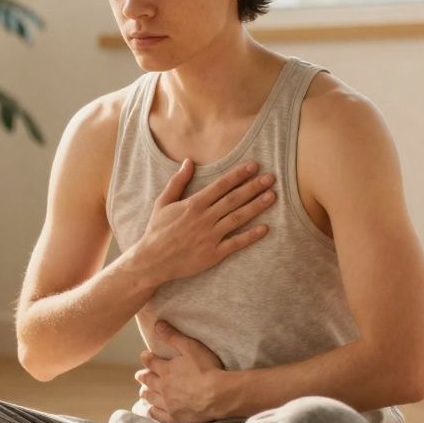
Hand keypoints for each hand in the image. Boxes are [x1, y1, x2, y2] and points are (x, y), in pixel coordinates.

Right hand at [133, 158, 276, 284]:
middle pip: (234, 199)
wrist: (152, 261)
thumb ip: (177, 182)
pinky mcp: (213, 254)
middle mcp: (204, 219)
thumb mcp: (162, 203)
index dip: (238, 175)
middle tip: (271, 178)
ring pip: (238, 218)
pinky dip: (250, 236)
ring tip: (272, 196)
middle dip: (253, 187)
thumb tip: (188, 161)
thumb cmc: (157, 230)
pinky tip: (265, 228)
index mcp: (193, 205)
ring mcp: (210, 237)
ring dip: (256, 206)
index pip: (221, 186)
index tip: (253, 166)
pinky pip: (235, 243)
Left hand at [134, 320, 226, 422]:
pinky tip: (151, 411)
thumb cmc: (206, 369)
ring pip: (151, 398)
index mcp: (166, 369)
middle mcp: (163, 387)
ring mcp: (168, 403)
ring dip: (146, 394)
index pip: (150, 362)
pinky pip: (159, 416)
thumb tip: (157, 325)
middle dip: (143, 377)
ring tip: (143, 392)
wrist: (219, 395)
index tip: (145, 356)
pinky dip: (153, 412)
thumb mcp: (190, 347)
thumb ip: (173, 336)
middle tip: (140, 376)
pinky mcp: (175, 417)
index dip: (146, 358)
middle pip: (148, 381)